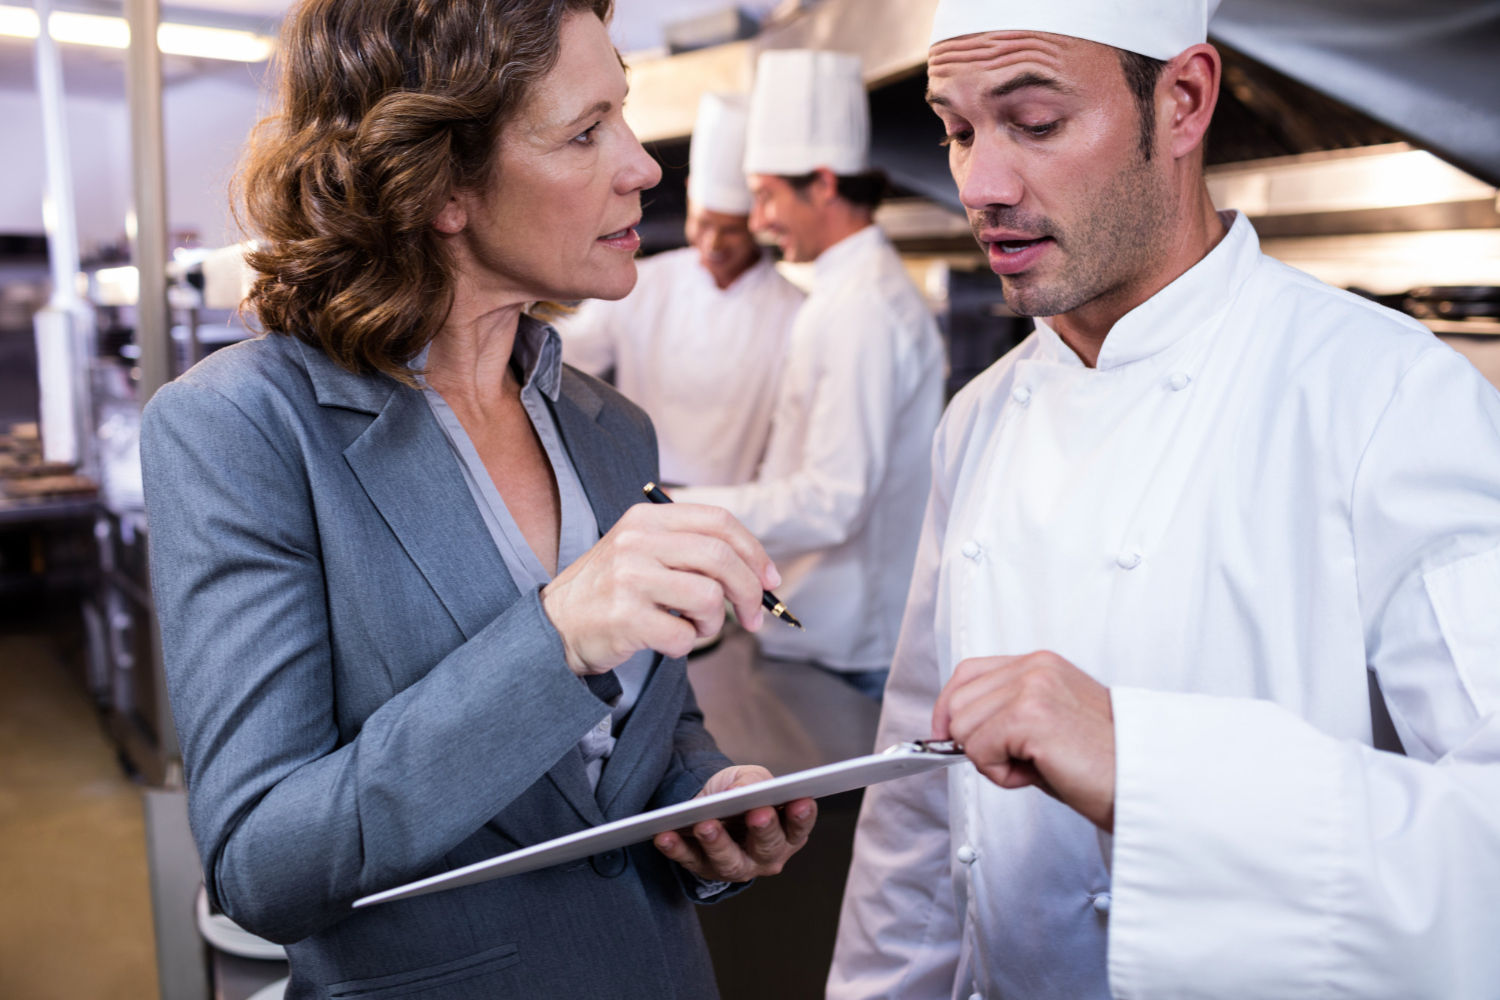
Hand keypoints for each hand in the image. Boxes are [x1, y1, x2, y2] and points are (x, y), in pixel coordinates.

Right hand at [541, 503, 779, 674]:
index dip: (754, 552)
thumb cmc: (611, 591)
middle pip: (721, 558)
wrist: (555, 625)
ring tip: (696, 628)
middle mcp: (637, 541)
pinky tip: (667, 640)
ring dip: (713, 623)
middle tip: (752, 617)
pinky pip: (683, 635)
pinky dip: (686, 645)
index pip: (719, 522)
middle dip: (749, 592)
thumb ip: (692, 551)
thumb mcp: (644, 551)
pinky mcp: (624, 616)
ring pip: (709, 598)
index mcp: (648, 518)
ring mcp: (629, 577)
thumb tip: (758, 573)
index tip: (769, 580)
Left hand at [652, 766, 815, 881]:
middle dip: (763, 830)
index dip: (802, 817)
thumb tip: (737, 793)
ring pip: (729, 862)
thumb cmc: (740, 792)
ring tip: (706, 824)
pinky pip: (689, 860)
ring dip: (717, 844)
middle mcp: (765, 856)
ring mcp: (735, 866)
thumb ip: (751, 783)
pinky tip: (665, 835)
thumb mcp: (750, 778)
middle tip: (758, 812)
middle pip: (767, 849)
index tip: (801, 801)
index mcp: (786, 833)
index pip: (799, 828)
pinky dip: (677, 849)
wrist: (711, 802)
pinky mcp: (703, 868)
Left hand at [933, 652, 1115, 830]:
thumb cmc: (1103, 763)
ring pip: (963, 731)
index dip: (949, 709)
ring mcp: (1032, 688)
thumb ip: (1005, 716)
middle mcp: (1035, 668)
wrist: (1146, 783)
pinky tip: (1039, 772)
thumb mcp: (1048, 724)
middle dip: (977, 744)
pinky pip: (979, 751)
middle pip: (957, 705)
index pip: (967, 673)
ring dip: (992, 761)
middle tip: (1023, 762)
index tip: (946, 739)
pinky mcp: (1030, 716)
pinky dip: (1001, 774)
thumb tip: (955, 732)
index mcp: (1040, 664)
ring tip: (1038, 765)